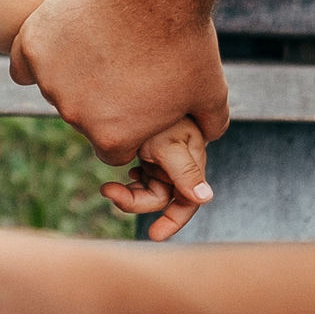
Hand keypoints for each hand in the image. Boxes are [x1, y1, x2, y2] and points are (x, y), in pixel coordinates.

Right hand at [12, 0, 229, 162]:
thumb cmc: (186, 38)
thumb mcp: (211, 91)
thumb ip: (209, 124)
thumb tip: (207, 138)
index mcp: (113, 137)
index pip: (114, 147)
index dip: (129, 124)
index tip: (138, 98)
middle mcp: (75, 115)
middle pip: (84, 115)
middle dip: (102, 95)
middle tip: (124, 60)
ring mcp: (49, 79)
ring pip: (55, 85)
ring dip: (73, 70)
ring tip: (103, 37)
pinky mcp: (32, 44)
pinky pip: (22, 63)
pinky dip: (36, 56)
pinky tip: (56, 43)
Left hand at [108, 118, 214, 241]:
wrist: (132, 78)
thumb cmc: (156, 112)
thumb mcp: (168, 144)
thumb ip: (185, 171)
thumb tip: (206, 198)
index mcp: (191, 160)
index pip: (188, 200)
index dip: (174, 221)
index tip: (153, 236)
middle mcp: (181, 159)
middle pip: (163, 196)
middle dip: (137, 201)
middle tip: (108, 192)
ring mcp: (164, 155)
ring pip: (150, 188)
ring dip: (130, 192)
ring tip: (109, 186)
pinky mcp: (149, 149)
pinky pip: (142, 175)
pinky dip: (131, 180)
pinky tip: (123, 174)